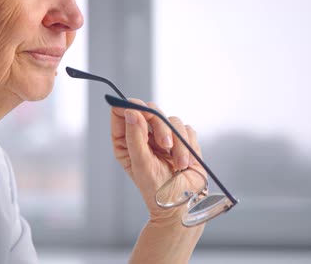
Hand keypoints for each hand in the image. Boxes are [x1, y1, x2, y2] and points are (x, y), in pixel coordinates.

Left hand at [110, 99, 204, 223]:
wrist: (181, 204)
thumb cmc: (156, 190)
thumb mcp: (141, 164)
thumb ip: (135, 137)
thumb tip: (131, 111)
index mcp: (126, 140)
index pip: (122, 111)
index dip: (131, 107)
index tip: (142, 113)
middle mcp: (144, 135)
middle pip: (150, 110)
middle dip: (160, 126)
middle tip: (165, 145)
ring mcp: (164, 136)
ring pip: (172, 120)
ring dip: (178, 143)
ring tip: (179, 165)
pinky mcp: (183, 140)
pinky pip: (187, 129)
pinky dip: (188, 146)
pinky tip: (185, 163)